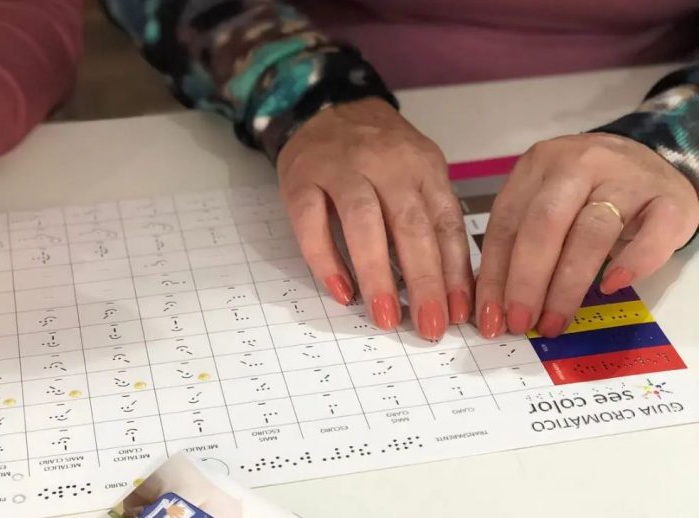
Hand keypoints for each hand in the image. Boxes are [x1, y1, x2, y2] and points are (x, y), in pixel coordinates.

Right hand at [277, 98, 472, 339]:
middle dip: (424, 281)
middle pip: (410, 226)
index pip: (445, 224)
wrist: (326, 107)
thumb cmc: (378, 153)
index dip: (454, 273)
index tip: (457, 314)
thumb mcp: (417, 172)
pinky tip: (341, 292)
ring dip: (378, 275)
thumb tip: (447, 288)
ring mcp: (341, 168)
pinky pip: (311, 223)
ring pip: (364, 224)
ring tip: (386, 317)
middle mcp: (386, 163)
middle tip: (429, 326)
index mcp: (423, 166)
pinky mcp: (302, 178)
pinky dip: (325, 260)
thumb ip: (431, 219)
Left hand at [477, 133, 698, 338]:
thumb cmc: (588, 190)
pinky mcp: (671, 199)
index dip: (494, 274)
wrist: (654, 157)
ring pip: (591, 233)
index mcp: (537, 166)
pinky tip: (611, 286)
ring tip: (554, 321)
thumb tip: (493, 303)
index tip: (489, 316)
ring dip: (567, 285)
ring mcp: (627, 179)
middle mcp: (578, 166)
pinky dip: (632, 263)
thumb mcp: (546, 202)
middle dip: (526, 281)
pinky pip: (654, 234)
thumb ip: (518, 241)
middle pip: (544, 225)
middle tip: (520, 322)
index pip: (506, 223)